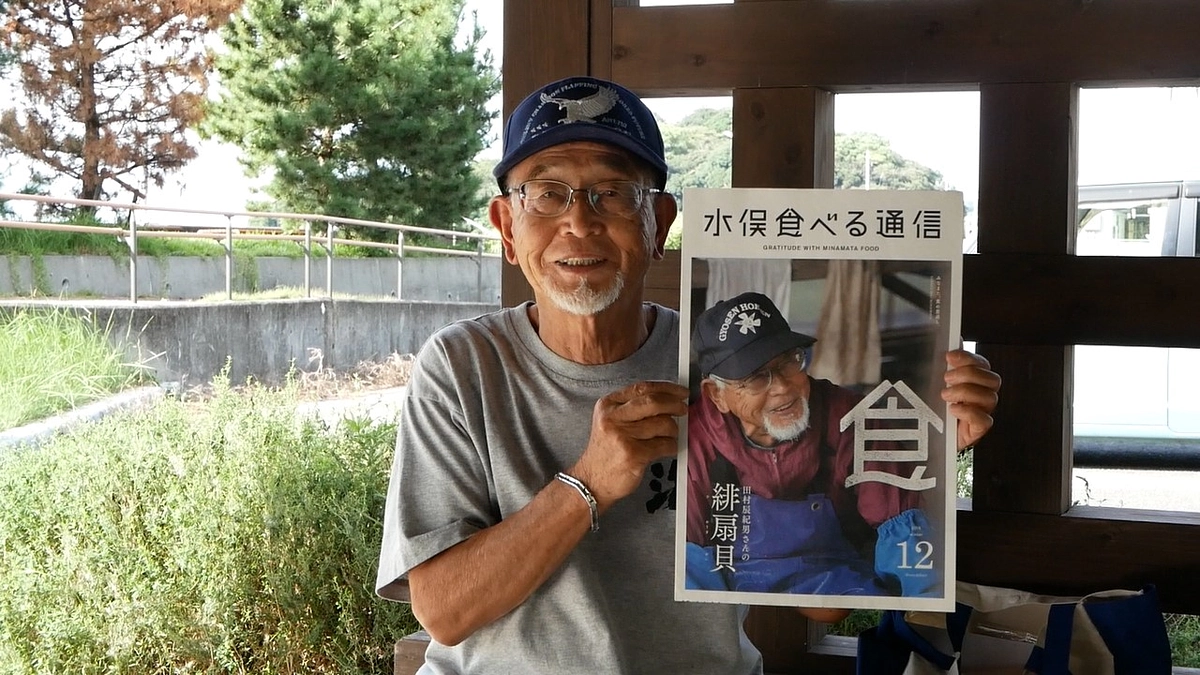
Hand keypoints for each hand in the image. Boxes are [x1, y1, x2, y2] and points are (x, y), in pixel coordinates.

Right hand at [570, 380, 688, 510]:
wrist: (592, 480)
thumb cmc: (607, 451)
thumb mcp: (611, 421)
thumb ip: (633, 408)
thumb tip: (668, 399)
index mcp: (608, 405)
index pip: (642, 388)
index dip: (667, 388)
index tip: (680, 392)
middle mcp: (613, 418)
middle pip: (654, 402)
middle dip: (674, 405)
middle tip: (683, 410)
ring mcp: (622, 436)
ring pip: (663, 424)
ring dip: (673, 430)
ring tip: (669, 436)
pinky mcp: (634, 454)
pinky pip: (665, 444)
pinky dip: (671, 446)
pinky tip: (666, 449)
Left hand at [942, 349, 1000, 451]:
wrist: (929, 436)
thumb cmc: (935, 406)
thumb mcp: (935, 382)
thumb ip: (944, 363)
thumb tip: (953, 340)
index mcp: (975, 381)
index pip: (982, 364)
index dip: (969, 358)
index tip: (949, 356)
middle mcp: (982, 395)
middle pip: (992, 379)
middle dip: (969, 374)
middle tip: (947, 378)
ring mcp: (983, 412)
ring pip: (990, 397)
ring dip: (966, 392)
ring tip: (945, 395)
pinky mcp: (978, 430)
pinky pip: (984, 420)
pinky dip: (969, 412)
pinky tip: (953, 410)